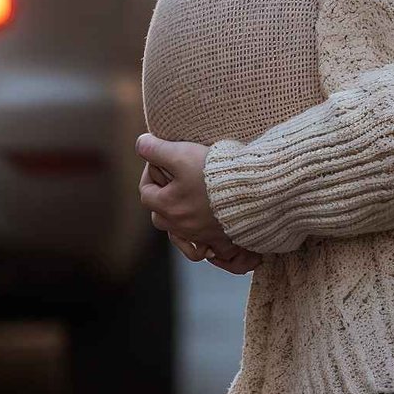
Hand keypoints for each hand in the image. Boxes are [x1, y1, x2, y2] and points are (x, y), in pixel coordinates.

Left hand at [137, 135, 259, 270]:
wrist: (252, 191)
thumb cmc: (215, 172)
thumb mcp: (182, 154)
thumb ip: (156, 149)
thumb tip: (140, 143)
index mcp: (168, 206)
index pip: (145, 192)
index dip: (149, 173)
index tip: (160, 160)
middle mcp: (181, 225)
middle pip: (159, 216)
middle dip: (162, 198)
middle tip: (173, 180)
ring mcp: (200, 235)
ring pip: (178, 232)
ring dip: (179, 217)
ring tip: (188, 201)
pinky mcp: (221, 240)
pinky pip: (202, 250)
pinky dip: (198, 244)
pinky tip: (203, 233)